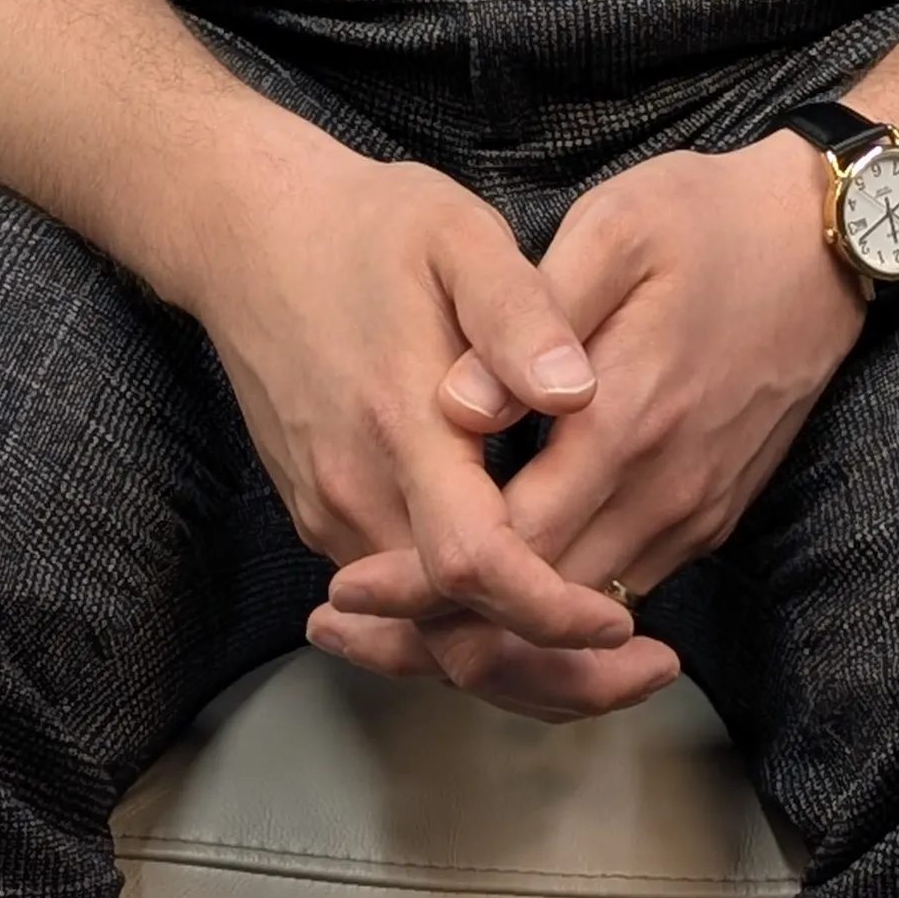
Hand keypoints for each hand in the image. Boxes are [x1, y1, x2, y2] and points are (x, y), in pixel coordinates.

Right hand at [176, 95, 671, 699]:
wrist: (248, 233)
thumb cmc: (368, 226)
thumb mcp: (457, 233)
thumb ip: (518, 314)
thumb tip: (579, 391)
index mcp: (401, 423)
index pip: (472, 564)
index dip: (550, 612)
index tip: (622, 624)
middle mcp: (357, 489)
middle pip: (452, 634)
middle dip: (554, 671)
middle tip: (650, 666)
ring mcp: (331, 511)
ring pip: (424, 632)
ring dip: (516, 658)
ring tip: (610, 655)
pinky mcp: (323, 512)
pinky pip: (400, 600)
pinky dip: (468, 624)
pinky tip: (536, 610)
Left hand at [310, 130, 861, 717]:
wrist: (831, 242)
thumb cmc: (710, 219)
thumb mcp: (616, 230)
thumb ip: (531, 318)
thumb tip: (454, 405)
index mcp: (625, 421)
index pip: (510, 550)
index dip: (423, 581)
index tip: (347, 590)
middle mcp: (663, 490)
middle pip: (539, 611)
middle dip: (442, 624)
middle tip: (351, 619)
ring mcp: (695, 510)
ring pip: (584, 614)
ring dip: (497, 626)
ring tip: (400, 610)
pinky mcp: (712, 513)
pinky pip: (624, 583)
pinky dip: (556, 600)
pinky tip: (498, 574)